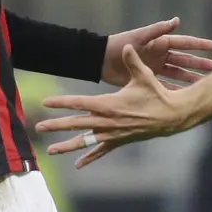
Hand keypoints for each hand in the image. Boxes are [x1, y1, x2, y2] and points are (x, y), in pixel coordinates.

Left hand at [37, 44, 195, 167]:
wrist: (173, 116)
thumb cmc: (157, 94)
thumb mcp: (144, 76)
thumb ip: (132, 61)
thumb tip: (126, 47)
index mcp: (109, 105)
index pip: (79, 103)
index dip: (61, 102)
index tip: (46, 102)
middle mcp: (108, 121)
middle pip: (77, 123)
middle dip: (56, 125)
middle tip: (38, 127)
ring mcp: (113, 133)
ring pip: (85, 141)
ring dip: (67, 146)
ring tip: (50, 150)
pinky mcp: (120, 140)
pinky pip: (101, 150)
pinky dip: (89, 157)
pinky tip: (78, 164)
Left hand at [102, 17, 211, 87]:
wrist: (101, 60)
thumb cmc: (120, 45)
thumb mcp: (140, 37)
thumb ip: (158, 30)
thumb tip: (177, 20)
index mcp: (160, 43)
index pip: (185, 43)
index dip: (200, 45)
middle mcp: (161, 55)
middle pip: (185, 60)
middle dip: (201, 64)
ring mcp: (156, 68)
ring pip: (179, 74)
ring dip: (192, 78)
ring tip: (206, 83)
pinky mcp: (148, 80)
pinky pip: (167, 86)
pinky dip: (177, 90)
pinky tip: (187, 96)